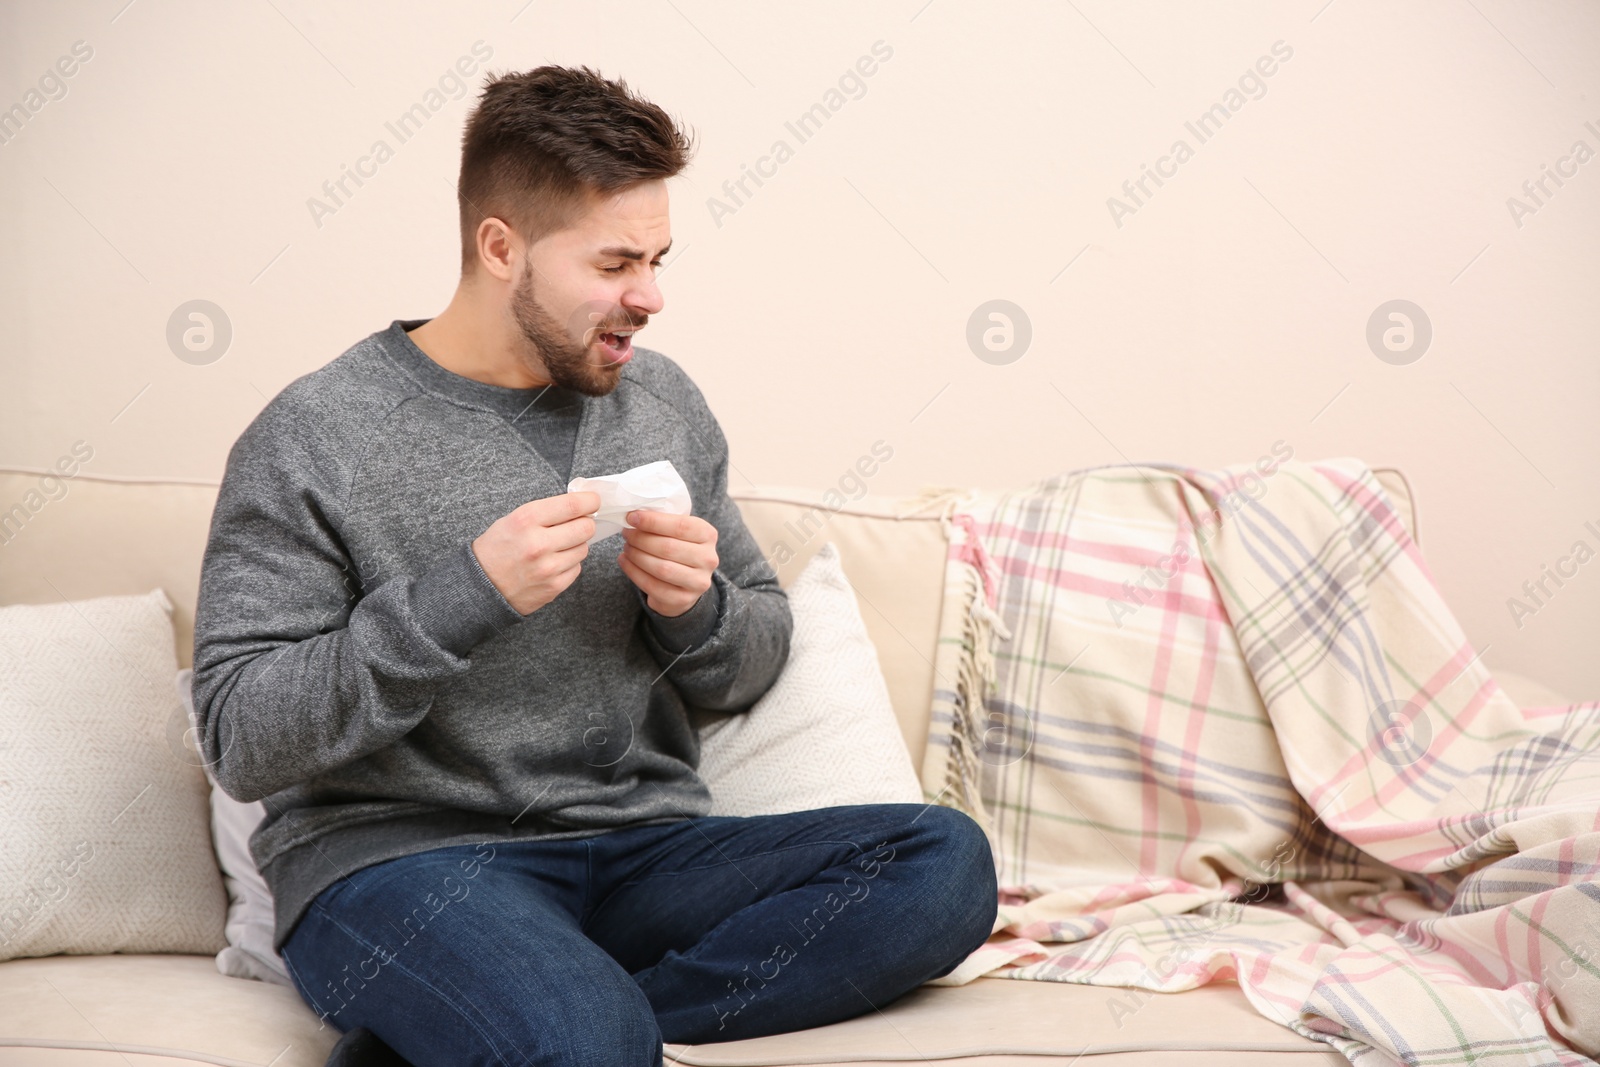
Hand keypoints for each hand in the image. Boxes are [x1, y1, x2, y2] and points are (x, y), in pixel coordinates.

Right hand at [471, 491, 599, 615]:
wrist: (480, 587)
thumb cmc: (497, 549)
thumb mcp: (512, 520)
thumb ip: (545, 512)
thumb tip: (580, 506)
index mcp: (526, 520)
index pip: (573, 505)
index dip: (590, 501)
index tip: (593, 501)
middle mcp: (538, 544)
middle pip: (586, 527)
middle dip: (584, 523)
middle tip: (575, 524)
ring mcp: (548, 568)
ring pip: (583, 549)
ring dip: (575, 545)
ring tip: (556, 546)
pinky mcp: (554, 586)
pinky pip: (577, 568)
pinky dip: (569, 564)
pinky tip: (552, 562)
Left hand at [617, 509, 718, 617]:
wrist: (686, 583)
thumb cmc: (678, 549)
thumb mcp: (679, 532)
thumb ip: (663, 523)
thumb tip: (634, 515)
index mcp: (708, 535)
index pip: (680, 526)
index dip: (653, 521)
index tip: (631, 517)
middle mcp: (708, 559)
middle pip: (668, 547)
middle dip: (641, 539)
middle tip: (626, 534)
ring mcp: (698, 582)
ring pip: (661, 568)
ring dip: (637, 556)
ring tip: (626, 548)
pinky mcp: (683, 599)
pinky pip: (653, 586)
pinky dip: (634, 572)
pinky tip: (625, 562)